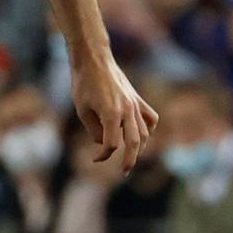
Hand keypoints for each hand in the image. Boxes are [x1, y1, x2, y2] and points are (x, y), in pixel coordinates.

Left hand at [71, 52, 156, 169]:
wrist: (94, 59)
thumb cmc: (83, 83)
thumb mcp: (82, 110)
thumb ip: (94, 130)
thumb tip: (104, 143)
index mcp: (110, 113)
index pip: (111, 144)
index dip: (103, 155)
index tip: (94, 158)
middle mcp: (126, 110)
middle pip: (133, 143)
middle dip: (129, 161)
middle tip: (124, 172)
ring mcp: (134, 104)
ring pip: (144, 132)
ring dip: (139, 148)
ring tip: (131, 157)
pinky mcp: (137, 98)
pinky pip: (150, 118)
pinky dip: (148, 129)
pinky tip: (141, 135)